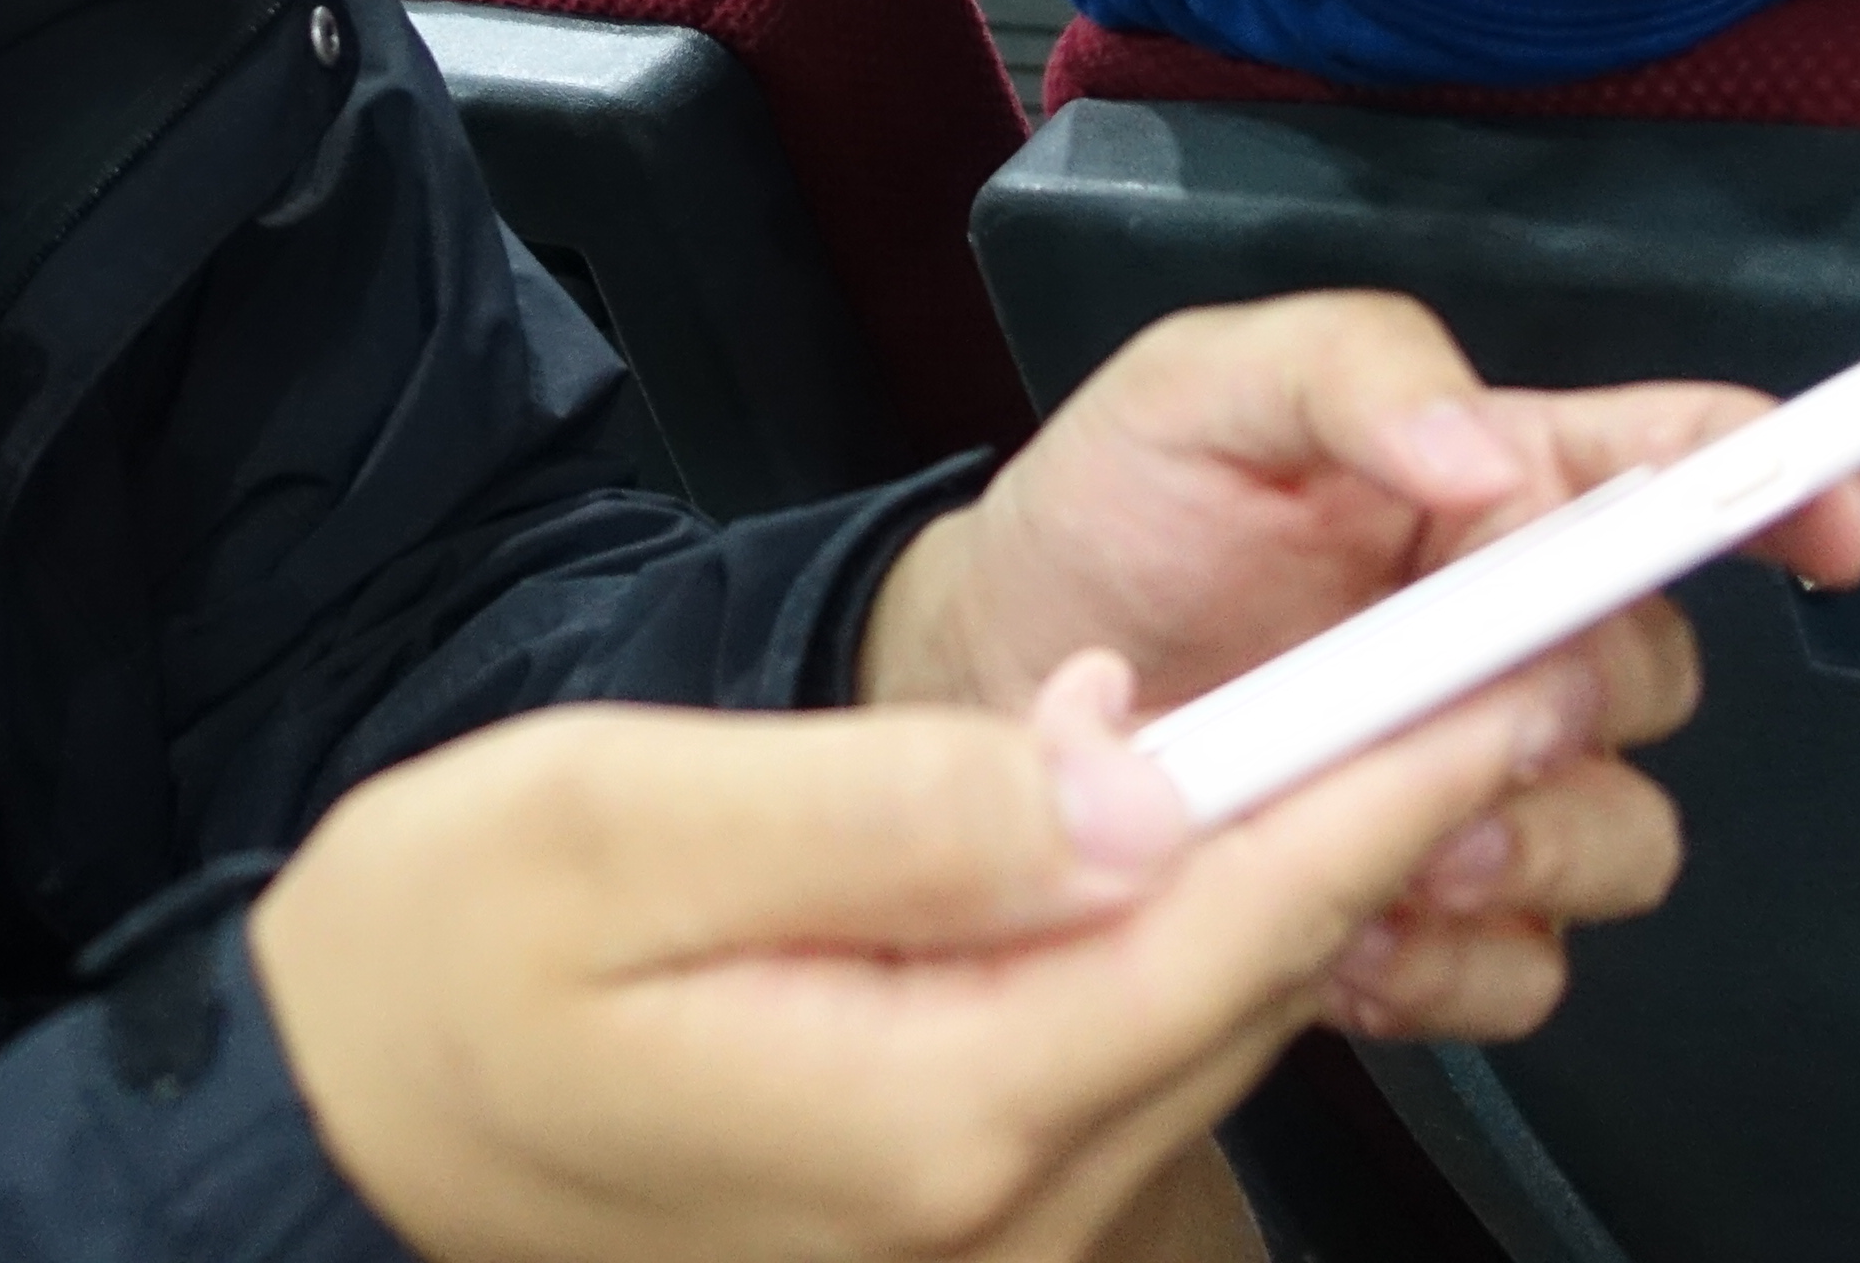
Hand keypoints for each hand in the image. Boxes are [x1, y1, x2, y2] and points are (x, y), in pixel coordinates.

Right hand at [252, 653, 1602, 1262]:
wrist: (337, 1125)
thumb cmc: (447, 951)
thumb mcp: (631, 825)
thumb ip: (901, 807)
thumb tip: (1139, 771)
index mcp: (931, 1109)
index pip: (1223, 930)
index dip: (1382, 787)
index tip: (1514, 670)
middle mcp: (993, 1208)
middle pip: (1241, 990)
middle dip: (1388, 822)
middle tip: (1522, 654)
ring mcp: (979, 1235)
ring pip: (1199, 1030)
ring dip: (1308, 881)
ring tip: (1427, 718)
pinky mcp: (950, 1214)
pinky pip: (1124, 1067)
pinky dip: (1200, 947)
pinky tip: (1227, 836)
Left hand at [860, 293, 1859, 1041]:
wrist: (979, 684)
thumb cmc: (1105, 516)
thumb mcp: (1200, 384)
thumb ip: (1355, 370)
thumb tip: (1492, 455)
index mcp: (1494, 486)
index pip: (1689, 466)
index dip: (1785, 481)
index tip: (1829, 521)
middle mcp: (1513, 639)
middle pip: (1668, 676)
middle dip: (1589, 693)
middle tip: (1472, 699)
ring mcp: (1477, 787)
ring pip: (1625, 842)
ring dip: (1531, 843)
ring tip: (1392, 829)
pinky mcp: (1424, 918)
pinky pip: (1522, 974)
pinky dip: (1445, 957)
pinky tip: (1338, 914)